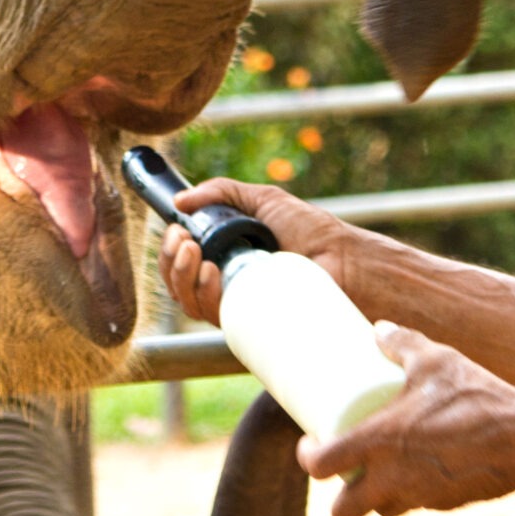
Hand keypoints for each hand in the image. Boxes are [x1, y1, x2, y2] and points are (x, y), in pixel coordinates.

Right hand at [157, 177, 360, 324]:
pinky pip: (213, 316)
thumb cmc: (311, 231)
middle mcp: (227, 286)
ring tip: (194, 251)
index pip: (181, 264)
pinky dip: (202, 295)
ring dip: (180, 276)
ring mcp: (238, 307)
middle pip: (177, 284)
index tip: (175, 227)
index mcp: (226, 259)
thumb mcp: (264, 200)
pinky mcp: (251, 323)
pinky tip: (209, 272)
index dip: (170, 249)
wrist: (345, 258)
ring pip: (188, 302)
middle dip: (169, 261)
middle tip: (181, 238)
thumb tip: (180, 201)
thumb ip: (222, 192)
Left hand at [300, 323, 514, 515]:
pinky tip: (420, 471)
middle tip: (342, 471)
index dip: (308, 457)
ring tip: (379, 471)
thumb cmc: (475, 396)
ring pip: (381, 511)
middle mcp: (392, 478)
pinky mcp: (445, 505)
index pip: (319, 465)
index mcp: (378, 443)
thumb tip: (378, 328)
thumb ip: (403, 341)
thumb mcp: (435, 359)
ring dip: (375, 497)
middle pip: (342, 511)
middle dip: (338, 498)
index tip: (310, 444)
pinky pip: (417, 505)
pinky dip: (412, 493)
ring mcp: (419, 496)